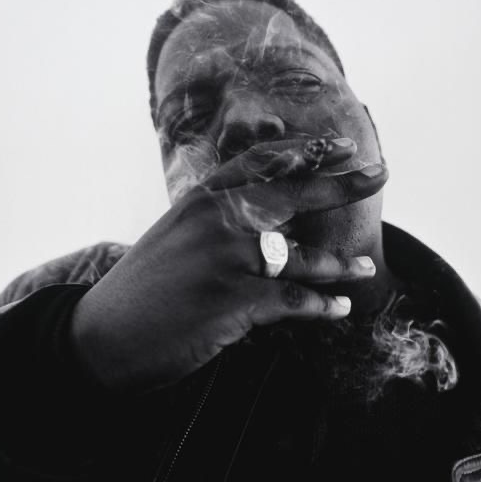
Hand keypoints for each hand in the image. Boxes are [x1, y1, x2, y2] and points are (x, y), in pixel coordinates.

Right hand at [69, 137, 387, 393]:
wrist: (99, 336)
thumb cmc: (143, 288)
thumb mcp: (175, 238)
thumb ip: (216, 223)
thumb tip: (265, 225)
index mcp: (201, 199)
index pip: (261, 162)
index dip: (306, 150)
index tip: (341, 145)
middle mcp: (215, 219)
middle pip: (292, 193)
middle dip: (341, 184)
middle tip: (380, 173)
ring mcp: (224, 258)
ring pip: (300, 256)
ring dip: (339, 264)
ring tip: (364, 267)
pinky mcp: (231, 301)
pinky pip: (294, 301)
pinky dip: (321, 306)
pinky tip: (341, 309)